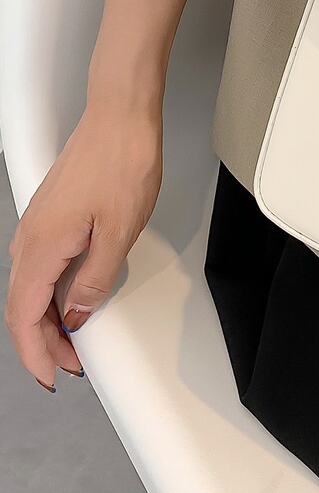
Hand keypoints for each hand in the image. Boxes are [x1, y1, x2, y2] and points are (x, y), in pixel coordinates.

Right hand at [5, 99, 162, 392]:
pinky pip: (40, 263)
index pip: (24, 318)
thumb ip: (95, 279)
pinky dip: (51, 290)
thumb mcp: (119, 231)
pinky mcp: (50, 212)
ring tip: (74, 338)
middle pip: (22, 306)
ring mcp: (37, 222)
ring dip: (47, 317)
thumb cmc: (122, 160)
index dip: (35, 355)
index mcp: (41, 247)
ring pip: (29, 285)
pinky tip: (72, 295)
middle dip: (43, 343)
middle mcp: (29, 236)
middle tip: (71, 364)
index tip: (51, 377)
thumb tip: (77, 314)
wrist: (120, 114)